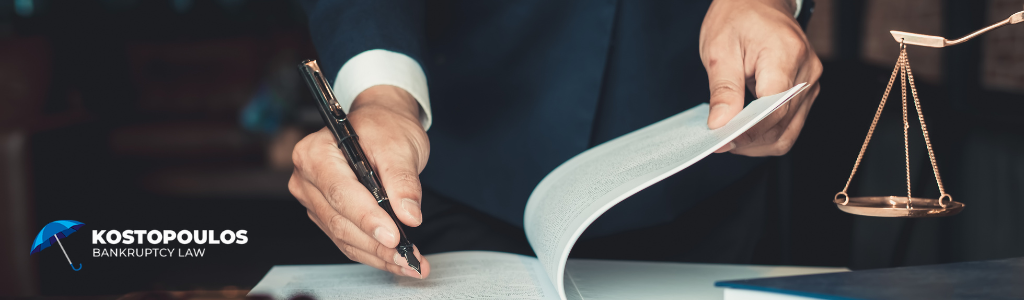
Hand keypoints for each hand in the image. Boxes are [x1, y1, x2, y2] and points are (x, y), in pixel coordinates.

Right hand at [288, 85, 430, 277]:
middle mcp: (307, 178)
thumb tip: (408, 215)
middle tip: (409, 258)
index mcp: (316, 153)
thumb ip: (403, 181)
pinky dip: (373, 253)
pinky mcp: (326, 215)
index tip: (394, 236)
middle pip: (340, 221)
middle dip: (377, 244)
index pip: (341, 193)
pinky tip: (396, 260)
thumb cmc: (385, 127)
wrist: (381, 124)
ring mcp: (314, 199)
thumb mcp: (399, 146)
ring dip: (377, 254)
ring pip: (344, 237)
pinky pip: (347, 240)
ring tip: (410, 263)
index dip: (367, 218)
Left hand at [700, 0, 821, 155]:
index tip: (721, 141)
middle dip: (749, 141)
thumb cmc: (738, 17)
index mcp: (786, 56)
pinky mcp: (806, 91)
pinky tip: (743, 129)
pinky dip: (765, 133)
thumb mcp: (720, 49)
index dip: (747, 132)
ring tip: (729, 136)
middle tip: (718, 141)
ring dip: (757, 142)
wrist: (758, 1)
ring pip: (787, 133)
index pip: (773, 110)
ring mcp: (810, 84)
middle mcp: (807, 73)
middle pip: (781, 126)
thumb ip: (723, 89)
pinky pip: (789, 124)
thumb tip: (720, 125)